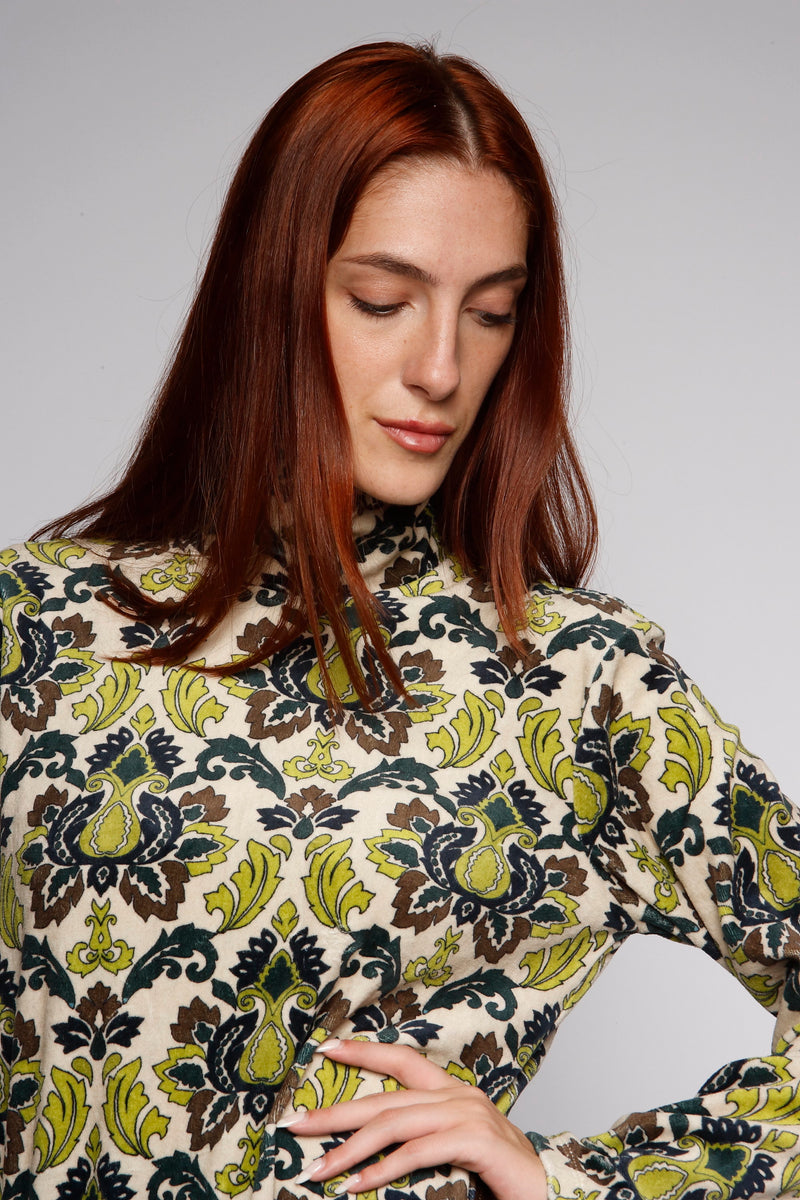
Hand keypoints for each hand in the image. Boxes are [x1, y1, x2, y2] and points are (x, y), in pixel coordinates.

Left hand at [278, 1037, 547, 1198]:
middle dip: (334, 1111)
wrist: (554, 1192)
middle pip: (384, 1097)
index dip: (363, 1051)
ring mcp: (468, 1114)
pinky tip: (357, 1185)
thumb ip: (420, 1144)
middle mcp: (458, 1095)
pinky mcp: (476, 1140)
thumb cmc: (500, 1177)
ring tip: (318, 1168)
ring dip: (350, 1148)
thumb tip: (368, 1155)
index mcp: (452, 1092)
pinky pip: (418, 1151)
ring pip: (394, 1123)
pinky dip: (382, 1169)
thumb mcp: (454, 1153)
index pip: (401, 1060)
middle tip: (294, 1123)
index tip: (324, 1048)